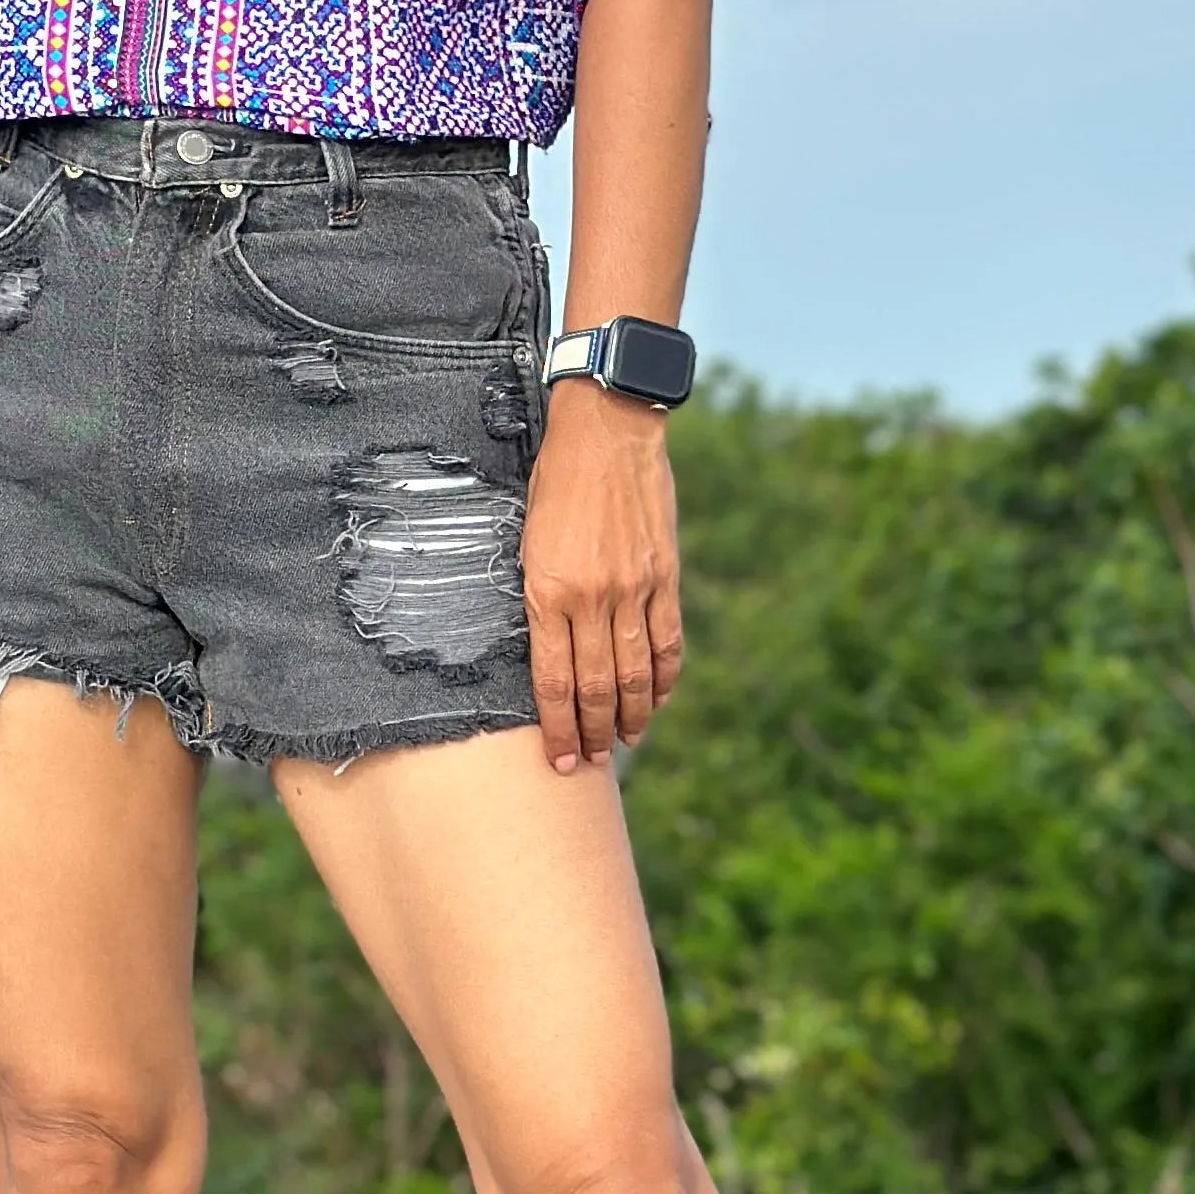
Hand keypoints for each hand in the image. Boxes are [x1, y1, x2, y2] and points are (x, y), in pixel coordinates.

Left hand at [522, 385, 684, 773]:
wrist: (607, 430)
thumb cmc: (554, 481)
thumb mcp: (527, 539)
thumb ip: (539, 596)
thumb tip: (545, 649)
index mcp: (548, 590)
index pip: (553, 680)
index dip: (557, 728)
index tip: (558, 761)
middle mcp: (594, 597)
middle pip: (595, 687)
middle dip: (593, 734)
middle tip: (592, 763)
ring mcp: (635, 588)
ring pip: (635, 672)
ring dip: (631, 715)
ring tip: (626, 741)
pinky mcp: (666, 576)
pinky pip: (668, 640)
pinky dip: (665, 677)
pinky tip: (658, 698)